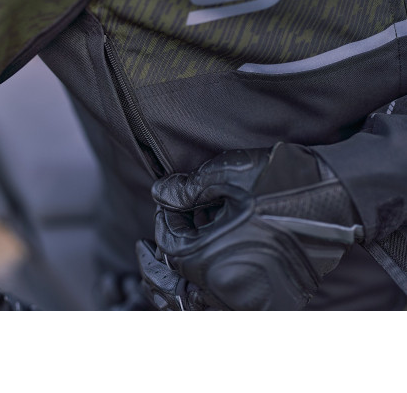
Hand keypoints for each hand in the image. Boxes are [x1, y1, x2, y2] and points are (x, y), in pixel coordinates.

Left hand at [137, 143, 364, 309]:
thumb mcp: (227, 177)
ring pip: (198, 305)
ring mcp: (251, 300)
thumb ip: (185, 189)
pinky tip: (205, 270)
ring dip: (178, 285)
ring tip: (170, 263)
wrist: (336, 197)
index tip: (168, 203)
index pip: (170, 246)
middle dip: (161, 259)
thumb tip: (158, 193)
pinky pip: (226, 308)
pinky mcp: (271, 301)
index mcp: (211, 259)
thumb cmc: (281, 183)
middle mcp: (228, 290)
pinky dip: (207, 294)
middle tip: (150, 245)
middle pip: (177, 282)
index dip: (164, 221)